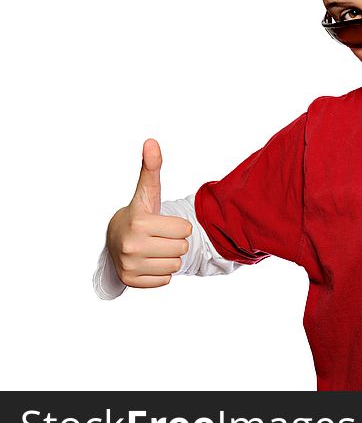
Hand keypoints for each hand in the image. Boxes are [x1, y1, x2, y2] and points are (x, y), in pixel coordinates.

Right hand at [106, 139, 191, 287]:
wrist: (115, 239)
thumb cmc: (139, 213)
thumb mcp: (147, 192)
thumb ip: (151, 168)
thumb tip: (151, 141)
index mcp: (139, 222)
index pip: (186, 230)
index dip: (178, 225)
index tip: (161, 222)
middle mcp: (131, 245)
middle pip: (182, 248)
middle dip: (174, 242)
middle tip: (158, 236)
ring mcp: (129, 265)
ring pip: (176, 265)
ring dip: (169, 257)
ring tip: (153, 248)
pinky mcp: (130, 281)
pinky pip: (165, 280)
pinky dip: (160, 272)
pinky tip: (148, 261)